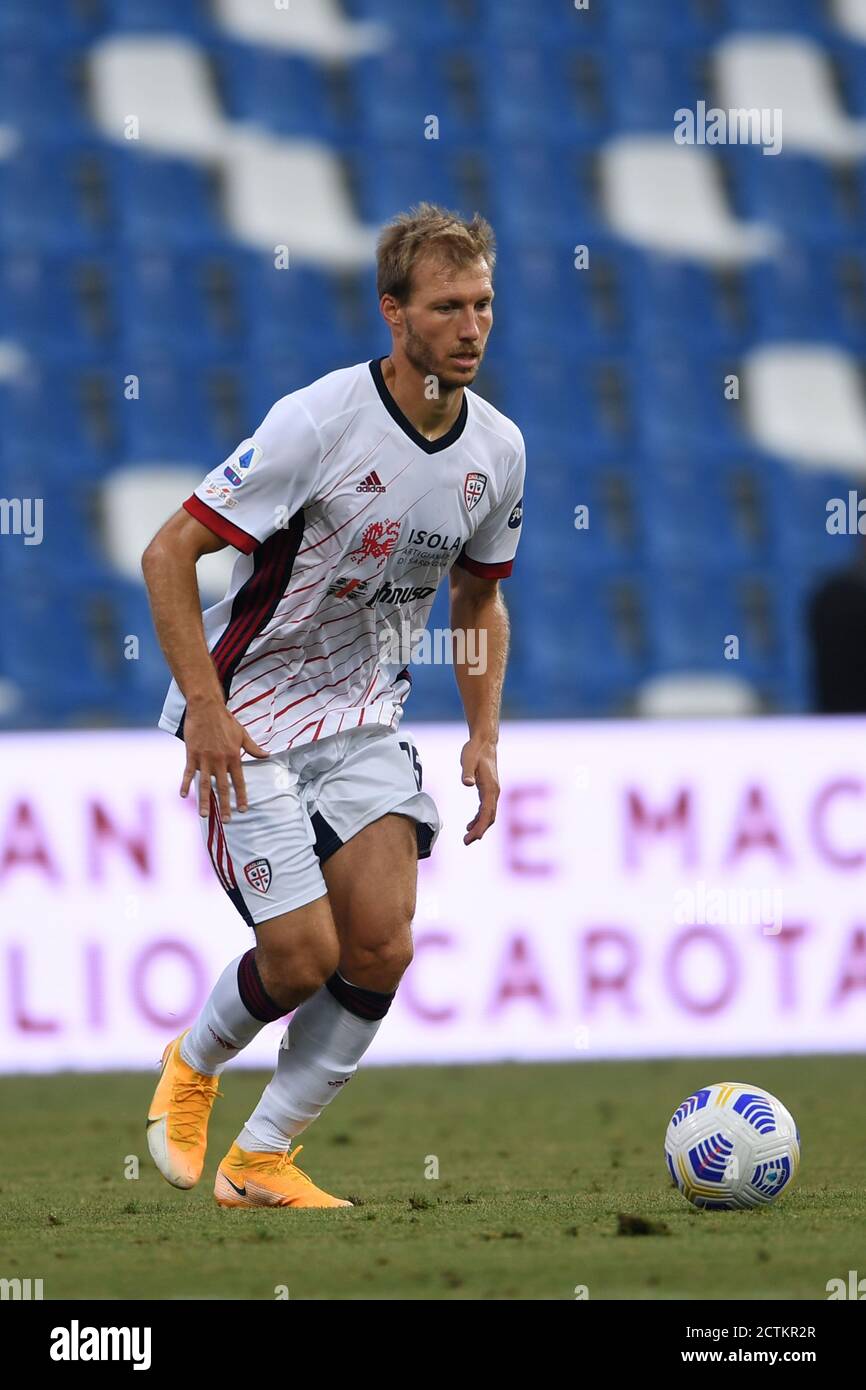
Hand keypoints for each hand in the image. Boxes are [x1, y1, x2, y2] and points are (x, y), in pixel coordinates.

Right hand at [180, 697, 268, 819]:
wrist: (206, 708)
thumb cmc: (226, 720)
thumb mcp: (243, 734)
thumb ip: (253, 748)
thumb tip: (267, 755)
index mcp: (234, 757)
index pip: (239, 781)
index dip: (241, 796)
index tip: (243, 809)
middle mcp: (220, 761)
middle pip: (222, 787)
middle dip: (225, 805)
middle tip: (227, 821)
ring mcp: (205, 759)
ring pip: (205, 784)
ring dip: (205, 801)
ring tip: (205, 815)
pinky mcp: (192, 754)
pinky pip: (188, 772)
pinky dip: (185, 784)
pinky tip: (183, 795)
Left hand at [460, 737, 499, 844]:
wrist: (484, 741)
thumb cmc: (475, 750)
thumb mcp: (467, 760)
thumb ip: (467, 772)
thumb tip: (467, 783)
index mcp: (490, 788)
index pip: (487, 813)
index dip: (480, 827)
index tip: (471, 837)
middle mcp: (494, 792)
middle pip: (490, 817)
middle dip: (480, 831)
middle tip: (466, 841)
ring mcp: (492, 791)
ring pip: (489, 815)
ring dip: (479, 827)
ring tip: (467, 838)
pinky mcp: (488, 790)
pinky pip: (486, 809)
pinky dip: (479, 819)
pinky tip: (470, 825)